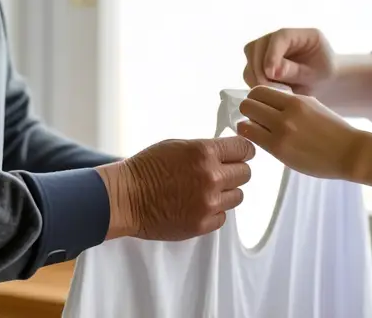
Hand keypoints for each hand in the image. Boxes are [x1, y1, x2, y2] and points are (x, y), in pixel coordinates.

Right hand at [96, 136, 254, 240]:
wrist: (126, 197)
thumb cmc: (147, 168)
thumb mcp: (177, 146)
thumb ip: (206, 150)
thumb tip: (229, 152)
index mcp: (204, 152)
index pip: (244, 149)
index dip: (244, 151)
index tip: (242, 155)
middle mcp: (211, 177)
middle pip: (245, 174)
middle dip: (235, 172)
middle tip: (220, 174)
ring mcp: (208, 203)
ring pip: (237, 196)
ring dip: (226, 193)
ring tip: (206, 191)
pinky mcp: (202, 224)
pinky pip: (223, 216)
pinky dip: (214, 211)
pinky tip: (197, 205)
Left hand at [236, 85, 366, 181]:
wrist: (350, 152)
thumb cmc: (333, 130)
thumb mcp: (312, 106)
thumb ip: (289, 103)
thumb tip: (266, 102)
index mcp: (296, 100)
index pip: (259, 90)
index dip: (255, 97)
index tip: (259, 105)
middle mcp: (286, 113)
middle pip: (248, 104)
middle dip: (248, 110)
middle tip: (254, 118)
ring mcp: (282, 132)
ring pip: (246, 122)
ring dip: (247, 125)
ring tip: (256, 130)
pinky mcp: (279, 150)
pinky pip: (253, 139)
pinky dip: (251, 138)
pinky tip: (260, 140)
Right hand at [242, 28, 336, 95]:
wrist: (323, 83)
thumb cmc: (323, 75)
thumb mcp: (316, 75)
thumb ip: (295, 71)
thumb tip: (271, 72)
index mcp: (301, 35)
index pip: (280, 37)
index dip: (272, 54)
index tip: (271, 73)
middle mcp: (280, 38)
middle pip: (258, 45)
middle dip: (259, 68)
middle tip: (269, 88)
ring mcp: (268, 49)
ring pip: (250, 58)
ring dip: (255, 76)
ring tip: (271, 92)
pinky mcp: (260, 62)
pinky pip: (249, 71)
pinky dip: (255, 83)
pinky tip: (269, 92)